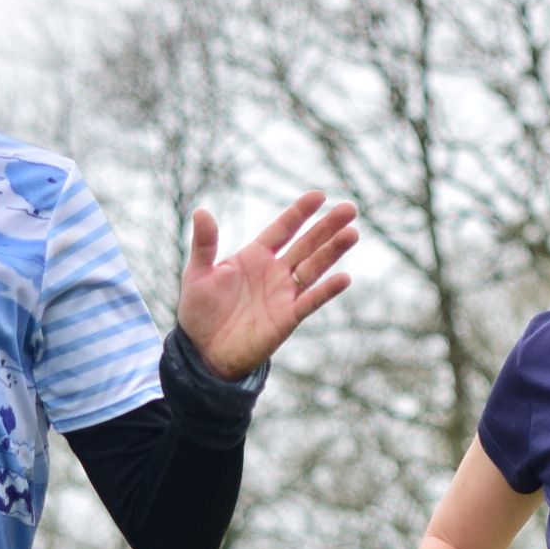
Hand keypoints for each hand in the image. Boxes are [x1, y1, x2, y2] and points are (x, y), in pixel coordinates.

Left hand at [175, 192, 358, 380]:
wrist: (204, 353)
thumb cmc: (199, 312)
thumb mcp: (197, 273)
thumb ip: (204, 244)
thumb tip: (201, 211)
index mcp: (254, 257)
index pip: (283, 229)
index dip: (300, 213)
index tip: (319, 196)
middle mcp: (274, 272)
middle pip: (306, 245)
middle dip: (327, 227)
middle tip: (350, 209)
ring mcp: (284, 294)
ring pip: (314, 268)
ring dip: (333, 252)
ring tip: (352, 234)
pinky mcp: (288, 318)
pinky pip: (311, 301)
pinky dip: (327, 290)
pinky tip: (344, 277)